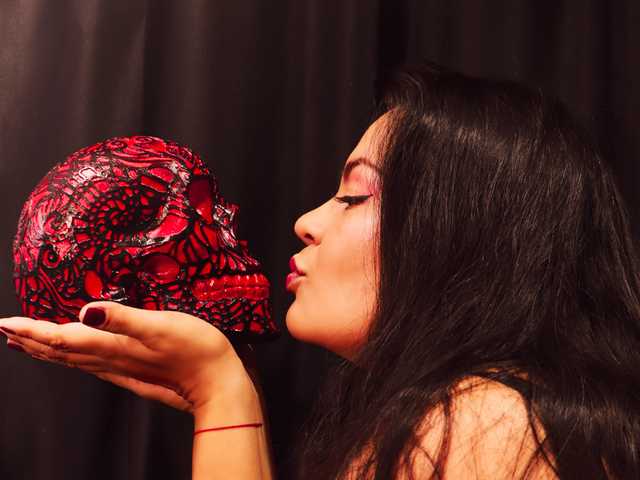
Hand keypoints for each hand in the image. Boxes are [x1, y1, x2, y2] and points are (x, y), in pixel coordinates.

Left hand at [0, 302, 255, 413]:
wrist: (218, 383)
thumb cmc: (196, 351)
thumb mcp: (162, 326)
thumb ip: (124, 318)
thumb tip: (86, 311)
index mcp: (112, 347)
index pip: (60, 339)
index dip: (31, 330)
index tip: (4, 321)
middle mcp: (111, 360)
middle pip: (60, 352)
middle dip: (30, 340)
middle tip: (7, 329)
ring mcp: (122, 368)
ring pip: (73, 360)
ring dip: (47, 350)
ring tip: (29, 342)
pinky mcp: (135, 372)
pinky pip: (92, 365)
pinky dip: (73, 358)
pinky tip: (77, 356)